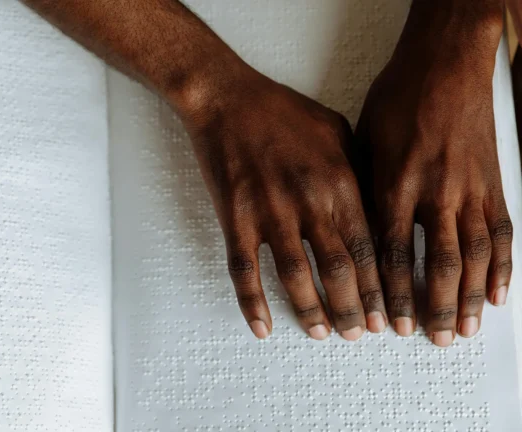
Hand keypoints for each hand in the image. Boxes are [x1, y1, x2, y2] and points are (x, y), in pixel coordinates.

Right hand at [178, 67, 386, 340]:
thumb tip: (374, 213)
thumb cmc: (283, 112)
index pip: (367, 248)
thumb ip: (359, 173)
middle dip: (350, 309)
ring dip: (309, 311)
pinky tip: (261, 327)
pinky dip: (252, 303)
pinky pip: (244, 270)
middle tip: (356, 334)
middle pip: (337, 270)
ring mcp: (269, 213)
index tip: (385, 314)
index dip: (377, 288)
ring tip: (318, 334)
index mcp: (340, 182)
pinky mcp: (235, 219)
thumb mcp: (338, 132)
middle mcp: (309, 202)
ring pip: (294, 277)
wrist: (228, 100)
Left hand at [355, 2, 510, 346]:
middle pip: (436, 262)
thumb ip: (361, 189)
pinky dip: (503, 267)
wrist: (446, 63)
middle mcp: (435, 192)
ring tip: (463, 331)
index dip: (390, 292)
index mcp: (395, 182)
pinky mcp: (493, 183)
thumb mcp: (363, 140)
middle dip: (432, 306)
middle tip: (428, 340)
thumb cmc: (398, 98)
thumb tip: (350, 231)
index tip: (387, 322)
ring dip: (469, 297)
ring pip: (473, 255)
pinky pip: (502, 232)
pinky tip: (499, 295)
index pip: (390, 251)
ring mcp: (470, 189)